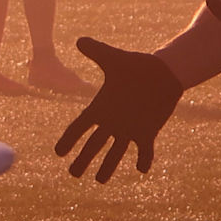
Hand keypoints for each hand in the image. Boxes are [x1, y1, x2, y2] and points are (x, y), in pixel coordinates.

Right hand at [56, 39, 179, 180]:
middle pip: (94, 145)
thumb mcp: (114, 60)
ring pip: (115, 152)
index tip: (58, 152)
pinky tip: (141, 168)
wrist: (163, 73)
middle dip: (83, 159)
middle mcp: (112, 122)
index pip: (80, 127)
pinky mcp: (147, 132)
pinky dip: (144, 160)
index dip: (69, 139)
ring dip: (108, 166)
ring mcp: (129, 129)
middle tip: (73, 173)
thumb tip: (79, 40)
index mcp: (101, 107)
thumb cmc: (137, 66)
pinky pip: (144, 151)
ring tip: (100, 180)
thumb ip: (97, 51)